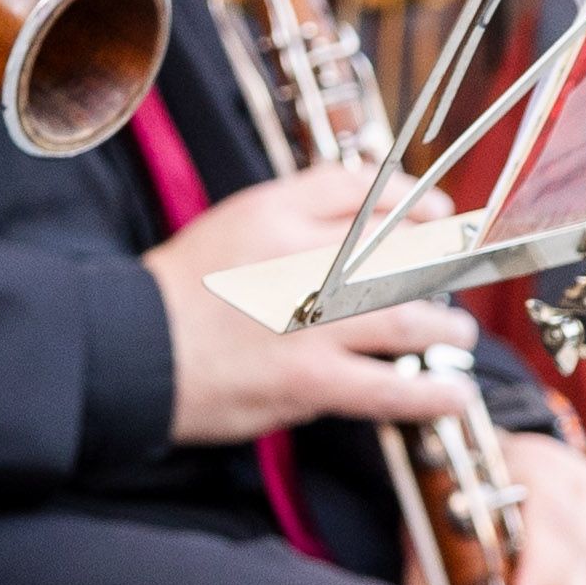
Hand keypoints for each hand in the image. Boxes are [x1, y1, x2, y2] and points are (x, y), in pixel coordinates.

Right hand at [154, 158, 472, 443]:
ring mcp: (312, 321)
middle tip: (451, 280)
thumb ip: (294, 217)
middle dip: (439, 268)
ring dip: (445, 330)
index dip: (412, 202)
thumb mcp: (232, 225)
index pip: (363, 189)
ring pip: (410, 318)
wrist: (132, 348)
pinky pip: (391, 387)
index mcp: (275, 212)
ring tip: (453, 337)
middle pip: (402, 252)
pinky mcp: (311, 378)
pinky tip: (453, 394)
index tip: (437, 217)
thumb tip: (366, 221)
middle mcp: (301, 259)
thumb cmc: (180, 292)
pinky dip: (432, 392)